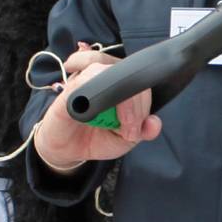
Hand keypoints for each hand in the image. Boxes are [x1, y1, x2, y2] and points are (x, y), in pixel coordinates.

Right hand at [33, 45, 162, 170]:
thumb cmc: (96, 137)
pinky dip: (94, 94)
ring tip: (119, 126)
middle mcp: (104, 75)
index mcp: (120, 83)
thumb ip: (142, 131)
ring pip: (109, 72)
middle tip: (128, 131)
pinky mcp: (69, 88)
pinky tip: (96, 112)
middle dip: (135, 107)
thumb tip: (154, 124)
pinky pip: (84, 80)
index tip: (135, 130)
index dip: (144, 104)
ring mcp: (86, 78)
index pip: (140, 81)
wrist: (67, 149)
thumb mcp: (125, 139)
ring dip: (121, 103)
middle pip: (128, 74)